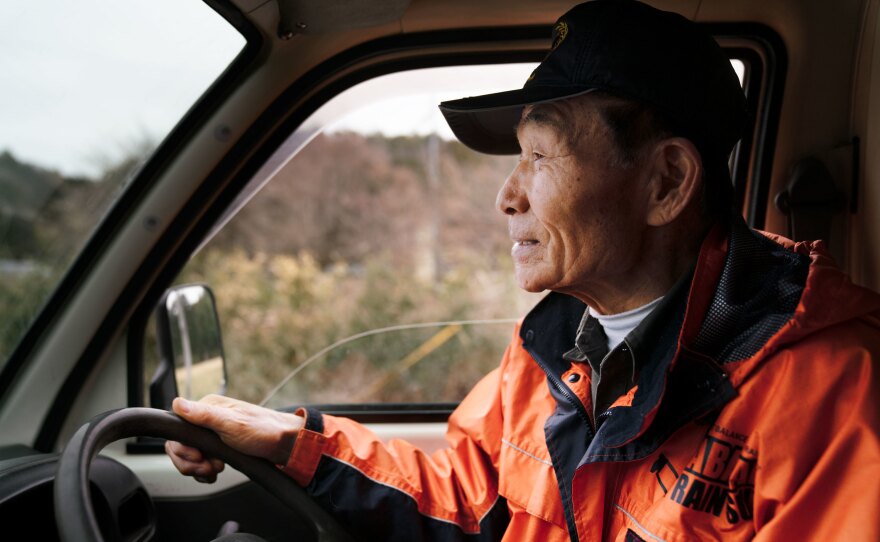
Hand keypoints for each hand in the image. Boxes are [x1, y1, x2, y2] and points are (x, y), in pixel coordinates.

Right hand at [165, 394, 303, 482]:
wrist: (285, 444)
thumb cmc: (264, 431)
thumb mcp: (232, 423)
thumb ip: (204, 415)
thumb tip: (178, 403)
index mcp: (207, 408)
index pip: (176, 429)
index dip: (182, 448)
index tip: (197, 456)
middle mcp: (207, 420)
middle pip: (180, 445)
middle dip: (190, 462)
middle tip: (208, 467)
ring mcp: (212, 435)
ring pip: (189, 456)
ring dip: (198, 468)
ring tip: (215, 469)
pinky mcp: (218, 448)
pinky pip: (200, 463)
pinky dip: (204, 472)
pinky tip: (214, 473)